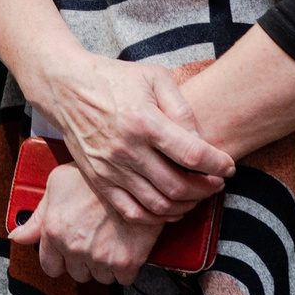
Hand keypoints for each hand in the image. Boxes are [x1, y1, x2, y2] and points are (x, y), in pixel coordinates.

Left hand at [11, 164, 159, 284]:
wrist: (134, 174)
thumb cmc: (95, 176)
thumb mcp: (57, 184)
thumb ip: (37, 216)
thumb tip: (17, 237)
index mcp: (53, 230)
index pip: (50, 266)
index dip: (61, 260)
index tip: (69, 252)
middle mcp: (73, 246)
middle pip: (78, 273)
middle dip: (85, 260)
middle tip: (96, 238)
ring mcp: (99, 256)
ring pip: (101, 276)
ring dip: (106, 263)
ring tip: (112, 238)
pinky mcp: (125, 261)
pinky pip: (123, 278)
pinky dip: (126, 266)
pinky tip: (126, 245)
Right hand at [24, 49, 231, 222]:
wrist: (66, 88)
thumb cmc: (114, 78)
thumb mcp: (154, 77)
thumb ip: (181, 107)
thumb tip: (200, 140)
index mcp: (143, 121)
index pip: (192, 154)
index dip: (218, 164)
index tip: (228, 166)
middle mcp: (127, 150)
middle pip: (178, 186)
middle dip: (207, 189)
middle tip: (217, 183)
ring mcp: (111, 170)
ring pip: (158, 204)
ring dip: (186, 205)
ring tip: (198, 195)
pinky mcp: (99, 181)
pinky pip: (133, 212)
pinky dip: (157, 217)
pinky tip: (171, 207)